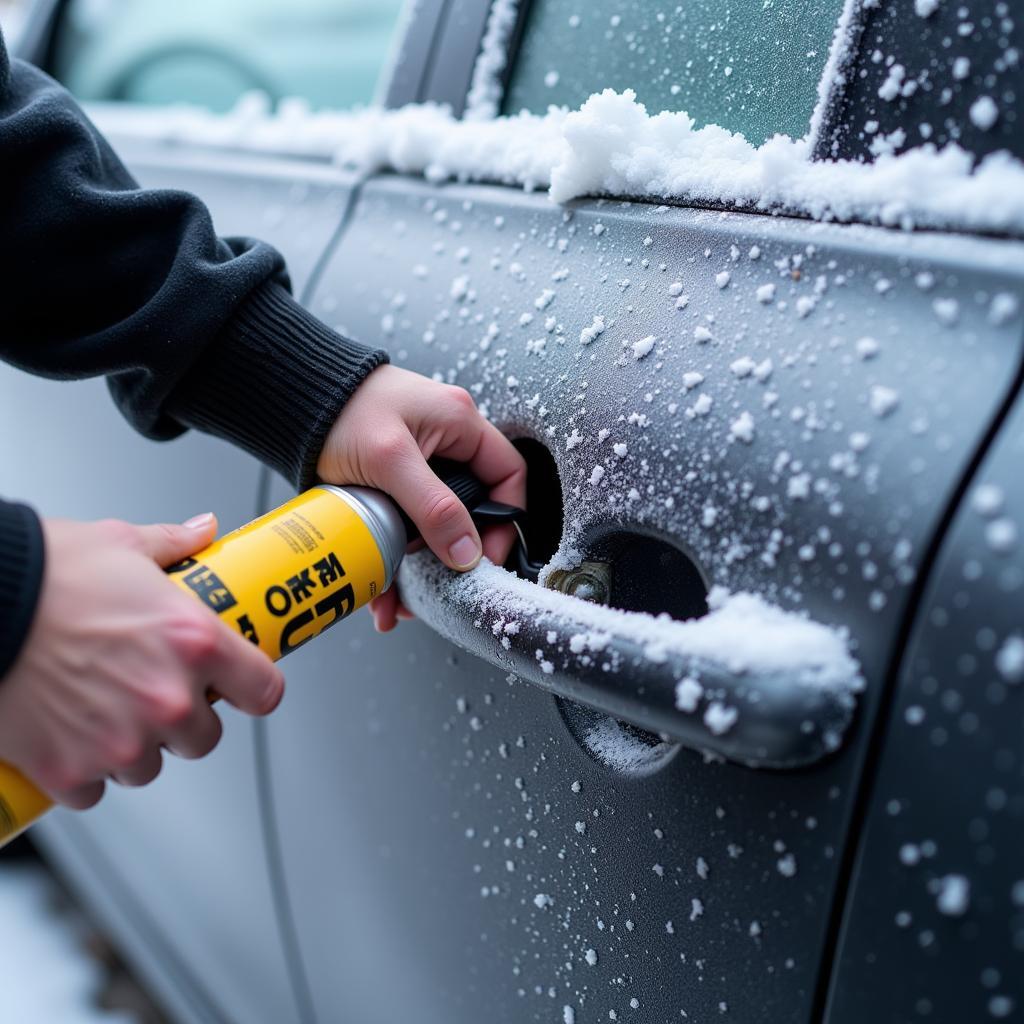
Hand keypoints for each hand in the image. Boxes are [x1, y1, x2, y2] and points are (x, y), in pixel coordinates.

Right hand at [0, 515, 283, 808]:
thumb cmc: (42, 576)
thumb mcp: (120, 543)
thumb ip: (173, 544)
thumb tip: (203, 532)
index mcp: (194, 640)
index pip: (264, 690)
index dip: (252, 688)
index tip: (239, 686)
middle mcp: (167, 697)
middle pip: (205, 738)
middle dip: (185, 720)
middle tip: (153, 690)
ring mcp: (121, 741)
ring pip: (151, 767)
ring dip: (135, 746)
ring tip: (103, 707)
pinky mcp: (70, 771)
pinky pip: (94, 790)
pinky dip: (84, 770)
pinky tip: (68, 733)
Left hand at [316, 365, 526, 631]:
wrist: (289, 400)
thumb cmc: (340, 408)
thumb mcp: (391, 459)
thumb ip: (433, 506)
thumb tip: (466, 552)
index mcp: (460, 423)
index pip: (508, 474)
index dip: (506, 518)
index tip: (487, 557)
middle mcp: (446, 442)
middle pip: (471, 507)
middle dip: (455, 552)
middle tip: (443, 583)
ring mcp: (419, 464)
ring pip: (435, 523)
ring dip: (420, 563)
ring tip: (401, 597)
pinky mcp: (392, 482)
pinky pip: (407, 524)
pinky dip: (395, 555)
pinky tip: (381, 587)